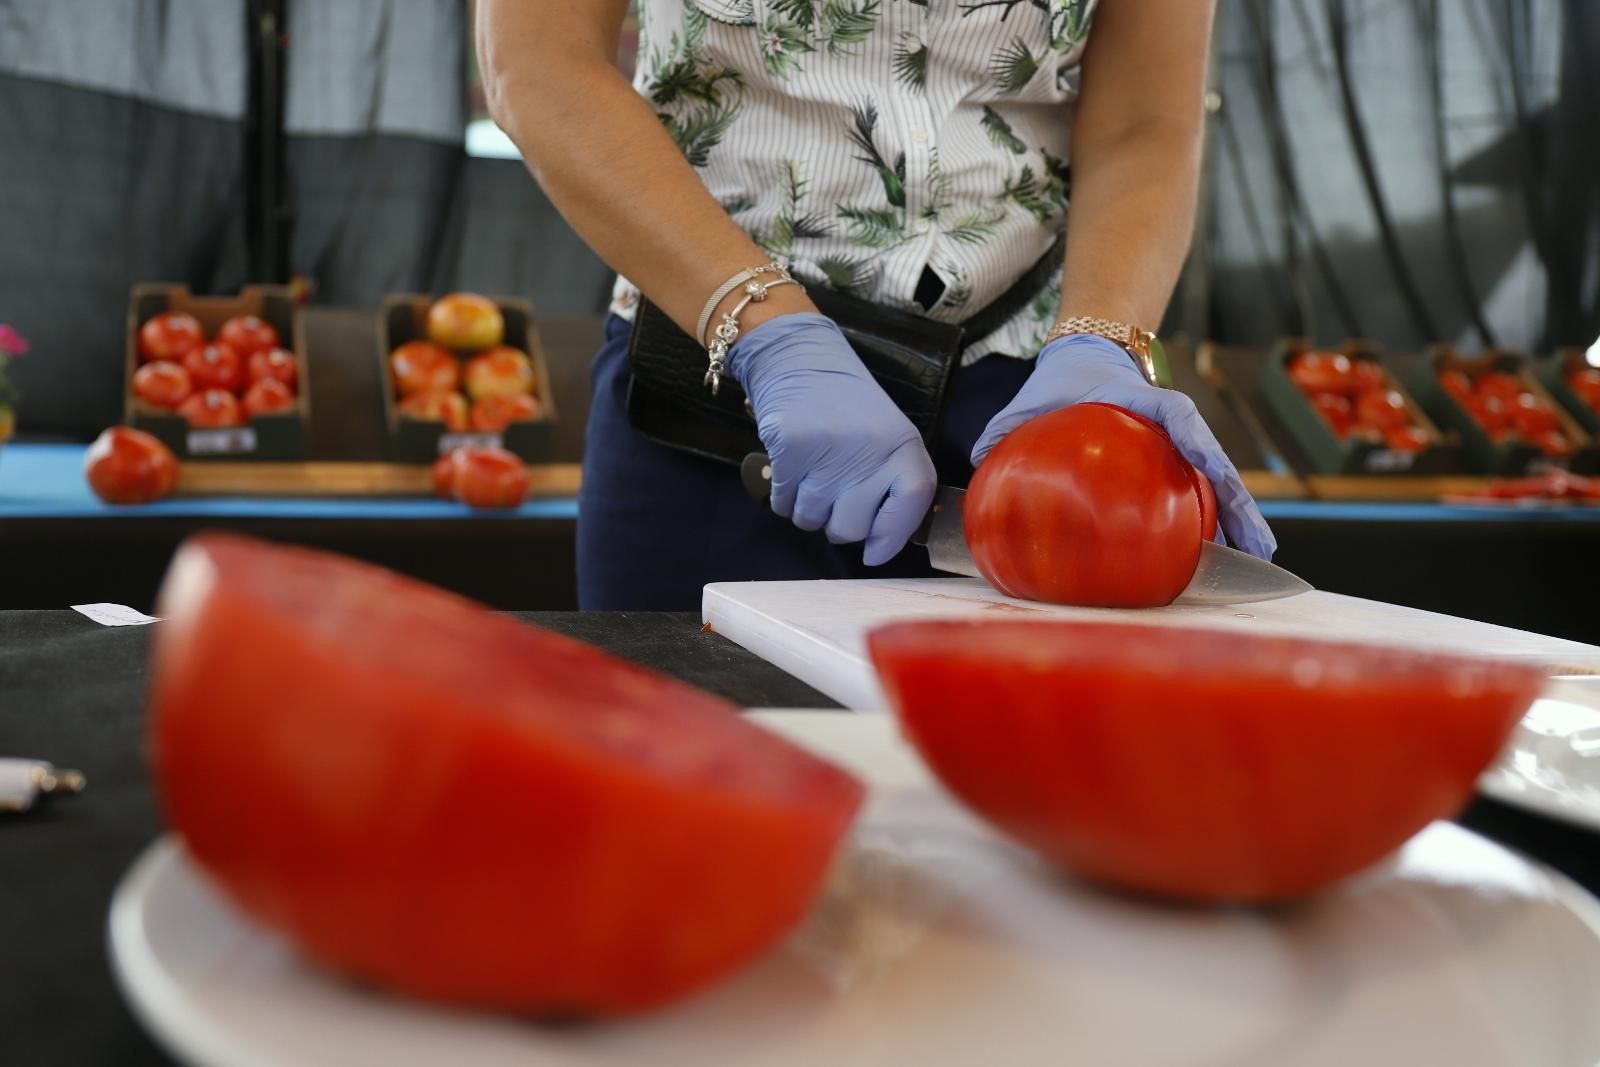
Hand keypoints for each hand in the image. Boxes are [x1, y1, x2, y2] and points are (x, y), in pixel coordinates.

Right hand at [730, 313, 935, 564]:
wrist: (800, 359)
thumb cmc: (849, 408)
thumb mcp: (887, 438)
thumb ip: (892, 485)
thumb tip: (880, 547)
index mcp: (903, 445)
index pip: (911, 503)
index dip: (892, 536)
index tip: (874, 553)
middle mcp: (869, 450)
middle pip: (852, 528)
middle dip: (839, 526)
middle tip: (835, 500)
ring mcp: (827, 452)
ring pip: (812, 522)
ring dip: (808, 511)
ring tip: (813, 476)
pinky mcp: (789, 451)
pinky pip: (783, 505)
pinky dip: (784, 498)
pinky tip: (793, 470)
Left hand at [971, 333, 1276, 558]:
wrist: (1086, 356)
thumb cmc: (1062, 379)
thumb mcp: (1033, 397)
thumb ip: (1006, 426)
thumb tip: (980, 460)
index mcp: (1146, 402)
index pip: (1182, 420)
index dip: (1202, 448)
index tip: (1216, 477)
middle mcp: (1173, 424)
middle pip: (1216, 464)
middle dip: (1240, 506)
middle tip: (1257, 551)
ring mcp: (1179, 444)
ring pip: (1217, 482)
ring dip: (1239, 518)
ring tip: (1255, 560)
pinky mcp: (1175, 461)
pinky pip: (1198, 491)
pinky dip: (1213, 518)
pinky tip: (1217, 555)